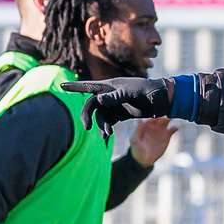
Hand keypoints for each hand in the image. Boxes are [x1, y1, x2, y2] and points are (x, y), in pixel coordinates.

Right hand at [60, 77, 174, 133]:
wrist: (161, 99)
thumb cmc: (147, 91)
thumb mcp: (131, 93)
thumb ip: (115, 96)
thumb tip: (98, 99)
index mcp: (110, 86)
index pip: (89, 86)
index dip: (75, 87)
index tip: (61, 86)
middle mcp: (109, 95)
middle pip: (91, 105)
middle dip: (87, 116)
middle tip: (86, 127)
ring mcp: (113, 105)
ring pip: (100, 117)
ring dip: (101, 126)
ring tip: (106, 135)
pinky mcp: (119, 114)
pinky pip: (108, 122)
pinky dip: (106, 129)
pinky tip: (107, 136)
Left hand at [129, 117, 179, 166]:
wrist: (143, 159)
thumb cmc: (136, 148)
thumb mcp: (135, 139)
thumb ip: (138, 130)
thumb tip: (141, 120)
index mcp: (146, 124)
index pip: (152, 116)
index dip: (155, 115)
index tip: (157, 116)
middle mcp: (154, 125)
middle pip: (160, 117)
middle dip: (163, 116)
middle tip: (166, 117)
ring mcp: (161, 130)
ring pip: (167, 121)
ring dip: (170, 120)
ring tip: (171, 121)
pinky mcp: (167, 136)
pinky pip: (172, 129)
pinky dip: (175, 128)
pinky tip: (176, 128)